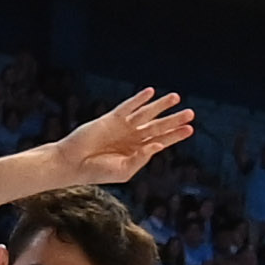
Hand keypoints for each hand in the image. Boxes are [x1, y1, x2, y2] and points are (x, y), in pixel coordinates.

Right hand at [56, 88, 194, 186]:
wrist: (74, 163)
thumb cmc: (97, 172)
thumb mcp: (124, 171)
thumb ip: (142, 159)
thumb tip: (158, 146)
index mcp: (137, 152)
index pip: (161, 141)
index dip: (175, 135)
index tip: (190, 129)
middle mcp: (133, 138)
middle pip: (158, 126)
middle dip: (174, 119)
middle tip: (191, 113)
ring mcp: (123, 127)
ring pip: (146, 113)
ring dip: (160, 105)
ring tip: (176, 98)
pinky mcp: (111, 119)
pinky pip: (128, 107)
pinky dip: (138, 100)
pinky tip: (150, 93)